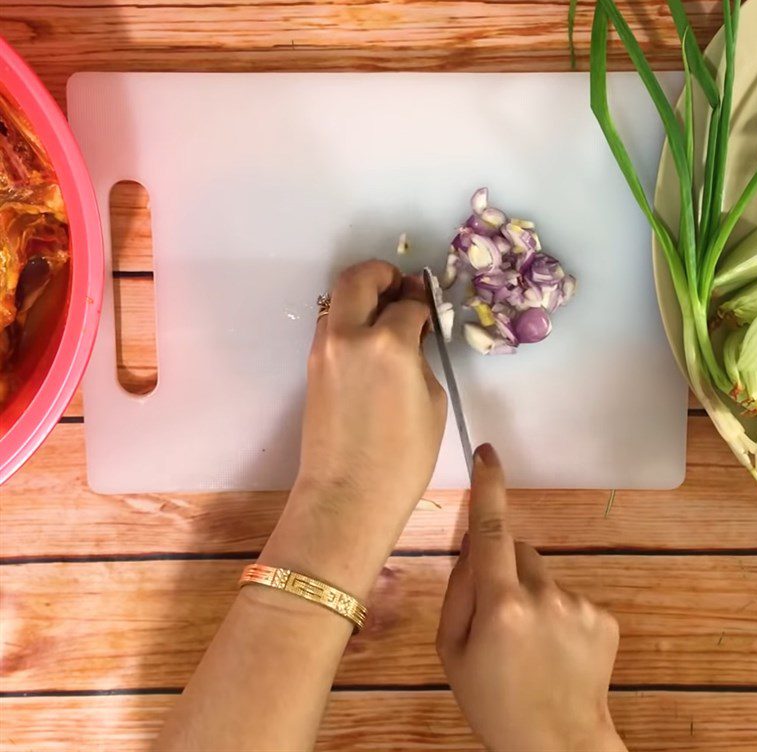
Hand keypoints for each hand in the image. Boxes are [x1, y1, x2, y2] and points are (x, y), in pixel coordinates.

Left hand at [264, 260, 446, 596]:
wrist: (347, 496)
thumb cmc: (403, 458)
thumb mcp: (432, 401)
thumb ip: (420, 357)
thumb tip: (411, 337)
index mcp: (388, 342)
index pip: (407, 303)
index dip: (422, 301)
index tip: (428, 305)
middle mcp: (349, 335)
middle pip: (358, 278)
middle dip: (381, 274)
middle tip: (400, 288)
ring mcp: (324, 349)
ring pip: (337, 299)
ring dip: (360, 295)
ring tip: (384, 313)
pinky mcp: (312, 366)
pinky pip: (330, 326)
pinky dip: (348, 319)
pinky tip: (368, 340)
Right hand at [437, 445, 626, 751]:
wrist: (556, 747)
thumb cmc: (491, 701)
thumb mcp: (451, 651)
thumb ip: (459, 591)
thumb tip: (473, 546)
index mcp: (501, 604)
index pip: (491, 531)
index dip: (489, 487)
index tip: (487, 453)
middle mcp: (544, 595)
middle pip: (518, 551)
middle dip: (505, 569)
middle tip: (500, 617)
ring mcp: (580, 605)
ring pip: (545, 575)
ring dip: (533, 594)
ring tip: (532, 642)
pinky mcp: (606, 618)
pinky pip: (572, 597)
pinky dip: (561, 614)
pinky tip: (559, 650)